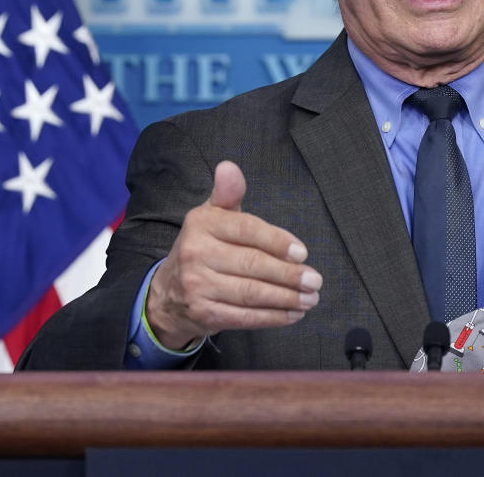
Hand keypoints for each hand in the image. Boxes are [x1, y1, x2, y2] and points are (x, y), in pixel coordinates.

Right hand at [144, 161, 321, 349]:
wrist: (168, 293)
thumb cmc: (203, 247)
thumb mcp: (212, 216)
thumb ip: (228, 194)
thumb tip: (229, 167)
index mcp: (202, 224)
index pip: (247, 230)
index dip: (277, 242)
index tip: (302, 253)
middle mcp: (196, 254)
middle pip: (252, 265)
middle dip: (289, 275)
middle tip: (315, 280)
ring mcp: (197, 286)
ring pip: (251, 293)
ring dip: (286, 298)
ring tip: (310, 298)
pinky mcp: (203, 314)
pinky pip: (245, 317)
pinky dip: (273, 317)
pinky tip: (293, 314)